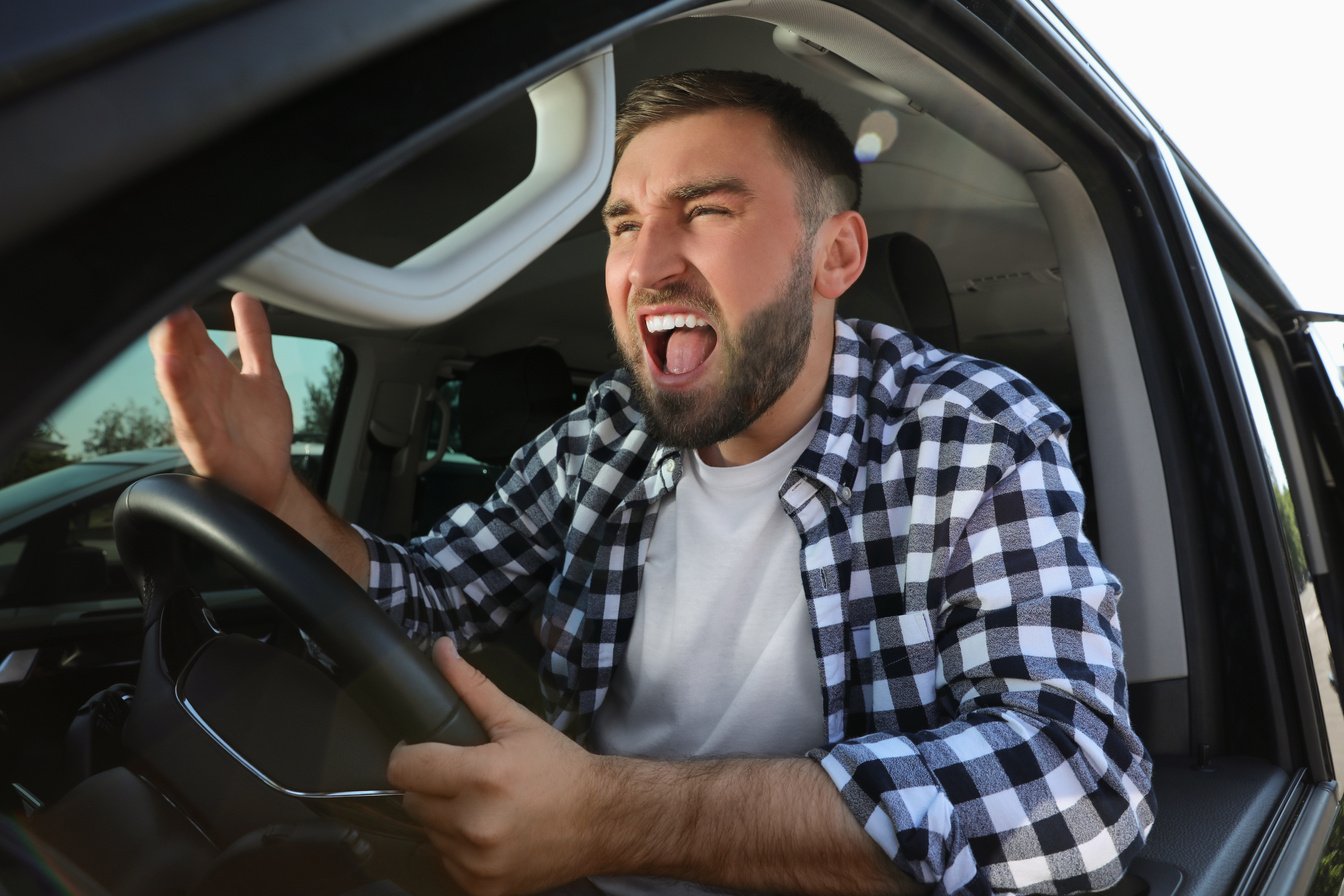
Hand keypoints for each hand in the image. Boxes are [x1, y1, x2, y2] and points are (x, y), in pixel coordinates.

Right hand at [149, 292, 296, 513]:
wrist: (270, 482)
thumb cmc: (258, 432)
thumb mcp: (263, 376)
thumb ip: (254, 339)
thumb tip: (245, 298)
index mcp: (210, 375)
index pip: (190, 336)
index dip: (184, 313)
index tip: (177, 285)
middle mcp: (199, 394)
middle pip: (179, 354)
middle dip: (173, 330)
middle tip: (168, 300)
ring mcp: (198, 419)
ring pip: (178, 385)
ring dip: (171, 359)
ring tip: (167, 332)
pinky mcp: (205, 446)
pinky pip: (190, 418)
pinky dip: (182, 395)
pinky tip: (173, 372)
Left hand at [388, 639, 602, 895]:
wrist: (602, 821)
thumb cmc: (560, 767)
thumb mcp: (518, 722)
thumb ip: (472, 686)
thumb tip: (439, 648)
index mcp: (482, 776)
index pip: (404, 769)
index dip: (408, 756)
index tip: (424, 752)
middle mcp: (475, 824)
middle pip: (412, 801)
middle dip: (430, 785)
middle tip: (461, 777)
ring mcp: (477, 862)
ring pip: (427, 833)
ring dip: (444, 817)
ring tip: (478, 805)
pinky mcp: (481, 888)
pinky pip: (445, 862)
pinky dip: (458, 848)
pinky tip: (486, 832)